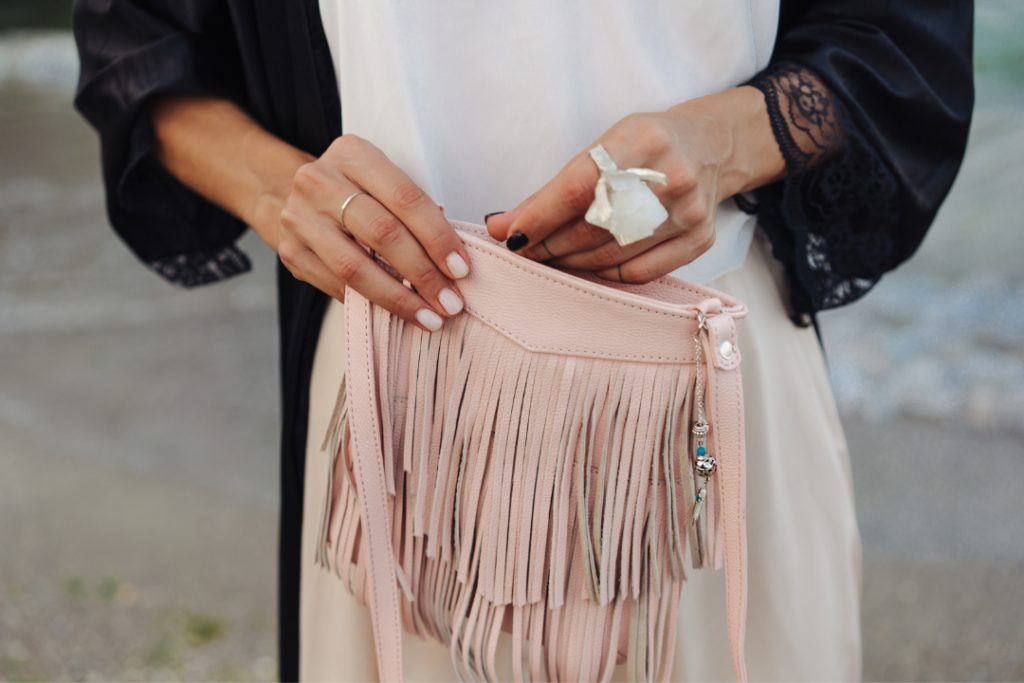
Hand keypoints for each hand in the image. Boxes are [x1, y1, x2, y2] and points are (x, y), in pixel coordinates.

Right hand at [279, 135, 470, 330]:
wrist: (291, 195)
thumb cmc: (353, 191)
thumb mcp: (380, 182)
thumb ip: (412, 210)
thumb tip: (453, 261)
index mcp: (353, 154)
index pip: (406, 198)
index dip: (438, 237)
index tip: (461, 269)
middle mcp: (321, 181)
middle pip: (383, 233)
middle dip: (424, 273)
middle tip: (450, 301)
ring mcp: (300, 217)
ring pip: (356, 267)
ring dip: (399, 298)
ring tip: (429, 316)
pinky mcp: (290, 251)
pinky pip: (337, 285)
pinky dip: (371, 304)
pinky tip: (397, 314)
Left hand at [485, 86, 783, 282]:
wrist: (713, 146)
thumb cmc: (646, 145)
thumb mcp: (605, 145)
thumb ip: (556, 187)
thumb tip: (502, 226)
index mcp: (643, 139)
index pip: (578, 187)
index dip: (539, 216)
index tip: (508, 234)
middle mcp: (671, 176)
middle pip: (593, 227)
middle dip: (548, 243)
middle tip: (521, 250)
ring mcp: (689, 211)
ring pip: (611, 255)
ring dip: (568, 262)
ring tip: (546, 258)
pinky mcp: (700, 239)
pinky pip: (638, 273)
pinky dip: (603, 275)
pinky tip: (583, 267)